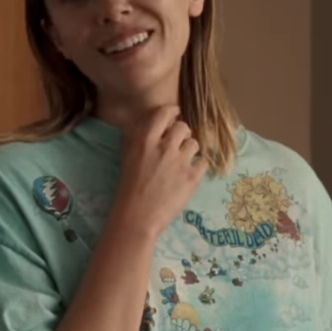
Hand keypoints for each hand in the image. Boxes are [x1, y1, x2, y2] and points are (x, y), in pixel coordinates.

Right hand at [111, 106, 208, 240]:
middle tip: (178, 144)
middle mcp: (164, 147)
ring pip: (194, 143)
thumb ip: (139, 139)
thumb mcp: (127, 158)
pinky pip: (204, 161)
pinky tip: (191, 173)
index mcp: (145, 140)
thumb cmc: (127, 189)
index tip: (175, 114)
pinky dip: (199, 166)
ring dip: (190, 150)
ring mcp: (180, 162)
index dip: (172, 112)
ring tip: (182, 162)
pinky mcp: (192, 177)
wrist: (136, 218)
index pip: (164, 113)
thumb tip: (150, 125)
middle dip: (182, 134)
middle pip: (182, 127)